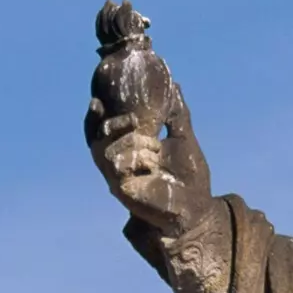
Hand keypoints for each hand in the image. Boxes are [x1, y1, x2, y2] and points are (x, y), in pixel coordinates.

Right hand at [85, 85, 212, 232]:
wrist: (197, 207)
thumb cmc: (190, 177)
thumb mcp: (183, 137)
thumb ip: (176, 113)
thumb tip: (173, 85)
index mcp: (130, 147)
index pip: (104, 128)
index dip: (97, 115)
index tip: (97, 99)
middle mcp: (119, 161)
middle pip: (96, 137)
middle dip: (111, 124)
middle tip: (133, 120)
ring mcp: (117, 177)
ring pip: (105, 150)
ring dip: (131, 143)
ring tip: (155, 146)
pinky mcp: (121, 190)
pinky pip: (114, 167)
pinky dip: (132, 159)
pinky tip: (150, 163)